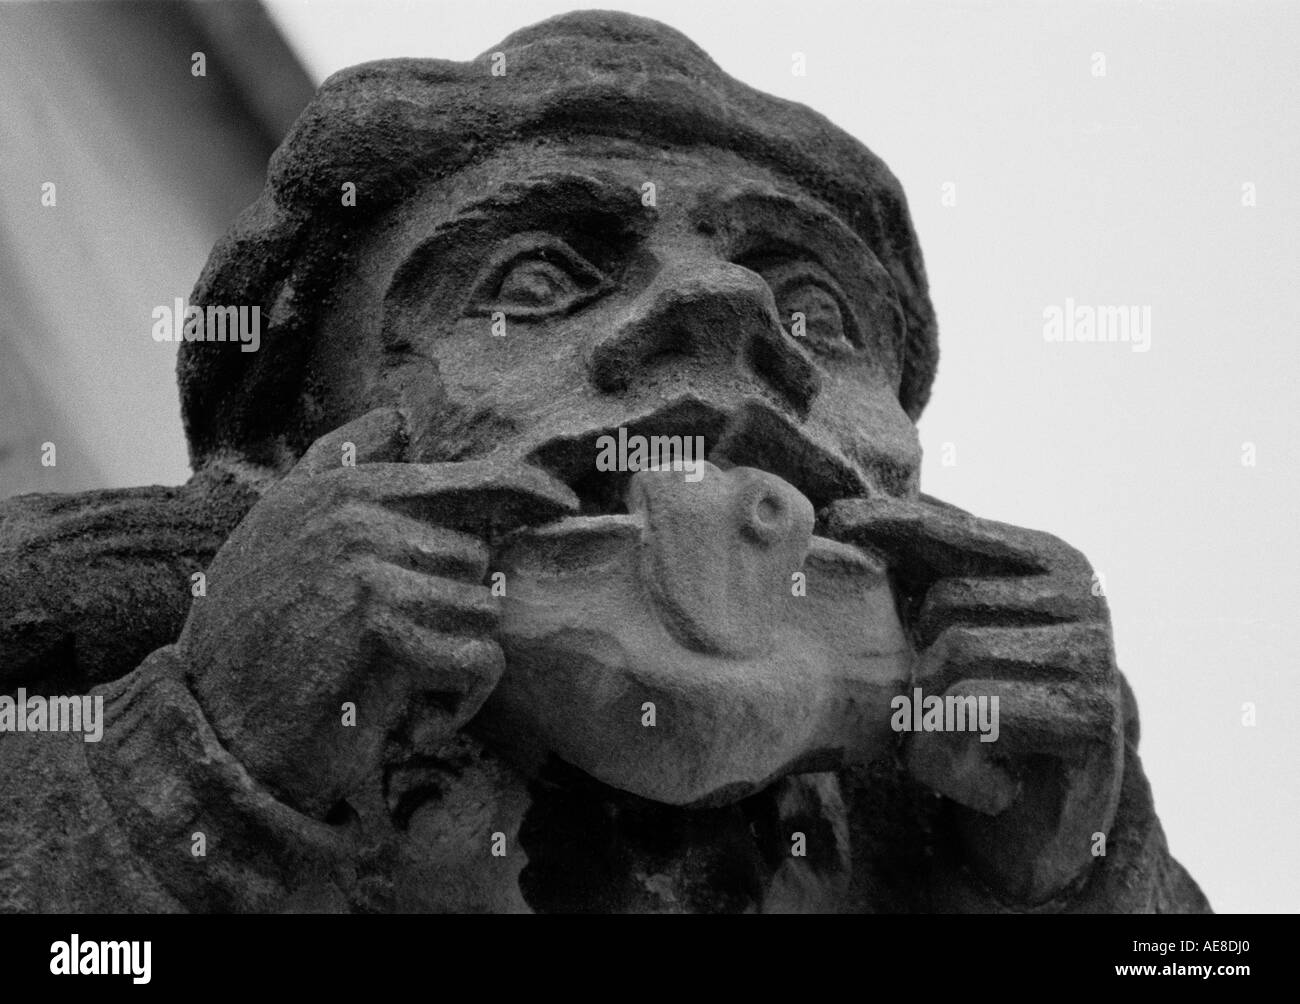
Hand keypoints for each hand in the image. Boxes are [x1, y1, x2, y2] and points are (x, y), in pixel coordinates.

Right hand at [177, 408, 577, 820]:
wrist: (211, 718)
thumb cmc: (251, 627)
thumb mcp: (282, 526)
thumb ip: (339, 461)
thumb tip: (403, 414)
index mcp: (342, 485)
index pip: (465, 477)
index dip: (526, 489)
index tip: (566, 503)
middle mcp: (357, 511)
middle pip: (476, 559)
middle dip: (453, 608)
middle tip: (396, 649)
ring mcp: (366, 560)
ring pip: (481, 608)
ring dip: (455, 654)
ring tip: (396, 679)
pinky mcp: (377, 620)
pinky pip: (477, 655)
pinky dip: (466, 697)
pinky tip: (430, 716)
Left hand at [824, 493, 1124, 905]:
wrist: (1046, 820)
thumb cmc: (990, 714)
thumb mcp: (957, 631)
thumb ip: (925, 570)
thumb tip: (844, 513)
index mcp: (1055, 562)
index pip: (959, 530)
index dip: (893, 522)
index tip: (835, 518)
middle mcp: (1085, 597)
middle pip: (945, 603)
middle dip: (919, 664)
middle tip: (945, 715)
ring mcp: (1097, 652)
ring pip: (954, 655)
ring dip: (931, 716)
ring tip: (962, 746)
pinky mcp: (1094, 714)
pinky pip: (973, 710)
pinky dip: (951, 753)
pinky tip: (985, 777)